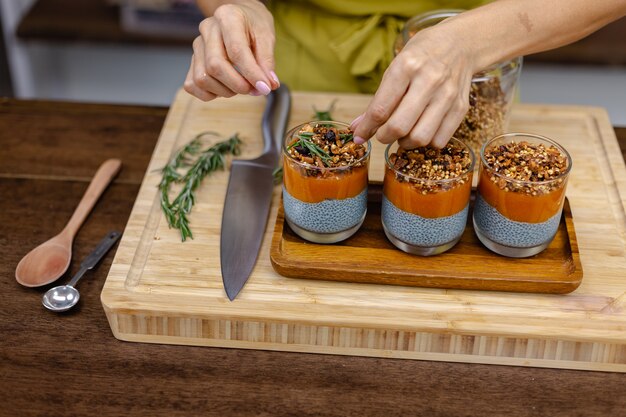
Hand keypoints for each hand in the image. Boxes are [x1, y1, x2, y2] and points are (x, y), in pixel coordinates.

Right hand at [184, 1, 278, 100]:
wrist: (240, 17)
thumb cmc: (253, 25)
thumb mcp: (266, 36)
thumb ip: (267, 60)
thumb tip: (268, 84)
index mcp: (227, 17)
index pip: (236, 51)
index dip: (251, 74)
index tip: (265, 87)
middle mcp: (207, 29)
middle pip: (215, 66)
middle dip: (237, 85)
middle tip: (253, 89)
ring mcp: (197, 45)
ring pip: (202, 78)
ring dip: (224, 91)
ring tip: (240, 86)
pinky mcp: (192, 60)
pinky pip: (192, 85)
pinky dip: (209, 94)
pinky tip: (225, 88)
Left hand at [351, 23, 474, 148]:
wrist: (460, 43)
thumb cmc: (422, 56)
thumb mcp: (395, 68)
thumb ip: (378, 99)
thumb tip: (358, 127)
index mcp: (406, 66)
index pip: (380, 108)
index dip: (366, 128)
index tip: (359, 136)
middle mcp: (429, 80)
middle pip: (400, 126)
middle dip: (384, 137)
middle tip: (382, 134)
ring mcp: (448, 95)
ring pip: (420, 137)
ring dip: (405, 143)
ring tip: (402, 134)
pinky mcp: (461, 107)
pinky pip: (440, 140)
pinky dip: (426, 143)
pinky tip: (421, 131)